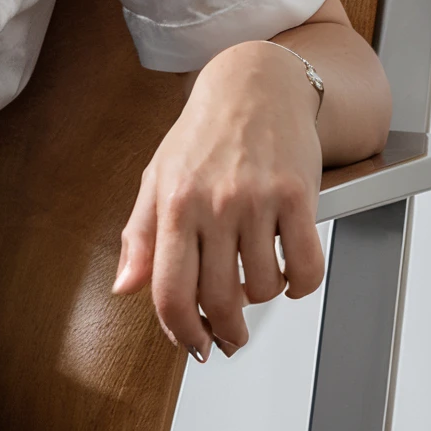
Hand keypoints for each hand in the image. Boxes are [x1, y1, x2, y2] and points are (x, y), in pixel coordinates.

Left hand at [113, 40, 324, 361]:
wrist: (254, 85)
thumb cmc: (203, 134)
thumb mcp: (157, 178)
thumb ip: (141, 236)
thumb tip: (125, 286)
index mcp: (173, 204)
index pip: (171, 290)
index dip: (182, 331)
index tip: (193, 345)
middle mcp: (214, 204)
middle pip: (220, 298)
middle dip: (226, 331)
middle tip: (230, 336)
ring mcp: (258, 200)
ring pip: (264, 287)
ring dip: (262, 299)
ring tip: (257, 284)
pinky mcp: (299, 195)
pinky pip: (306, 266)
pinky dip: (300, 285)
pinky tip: (290, 276)